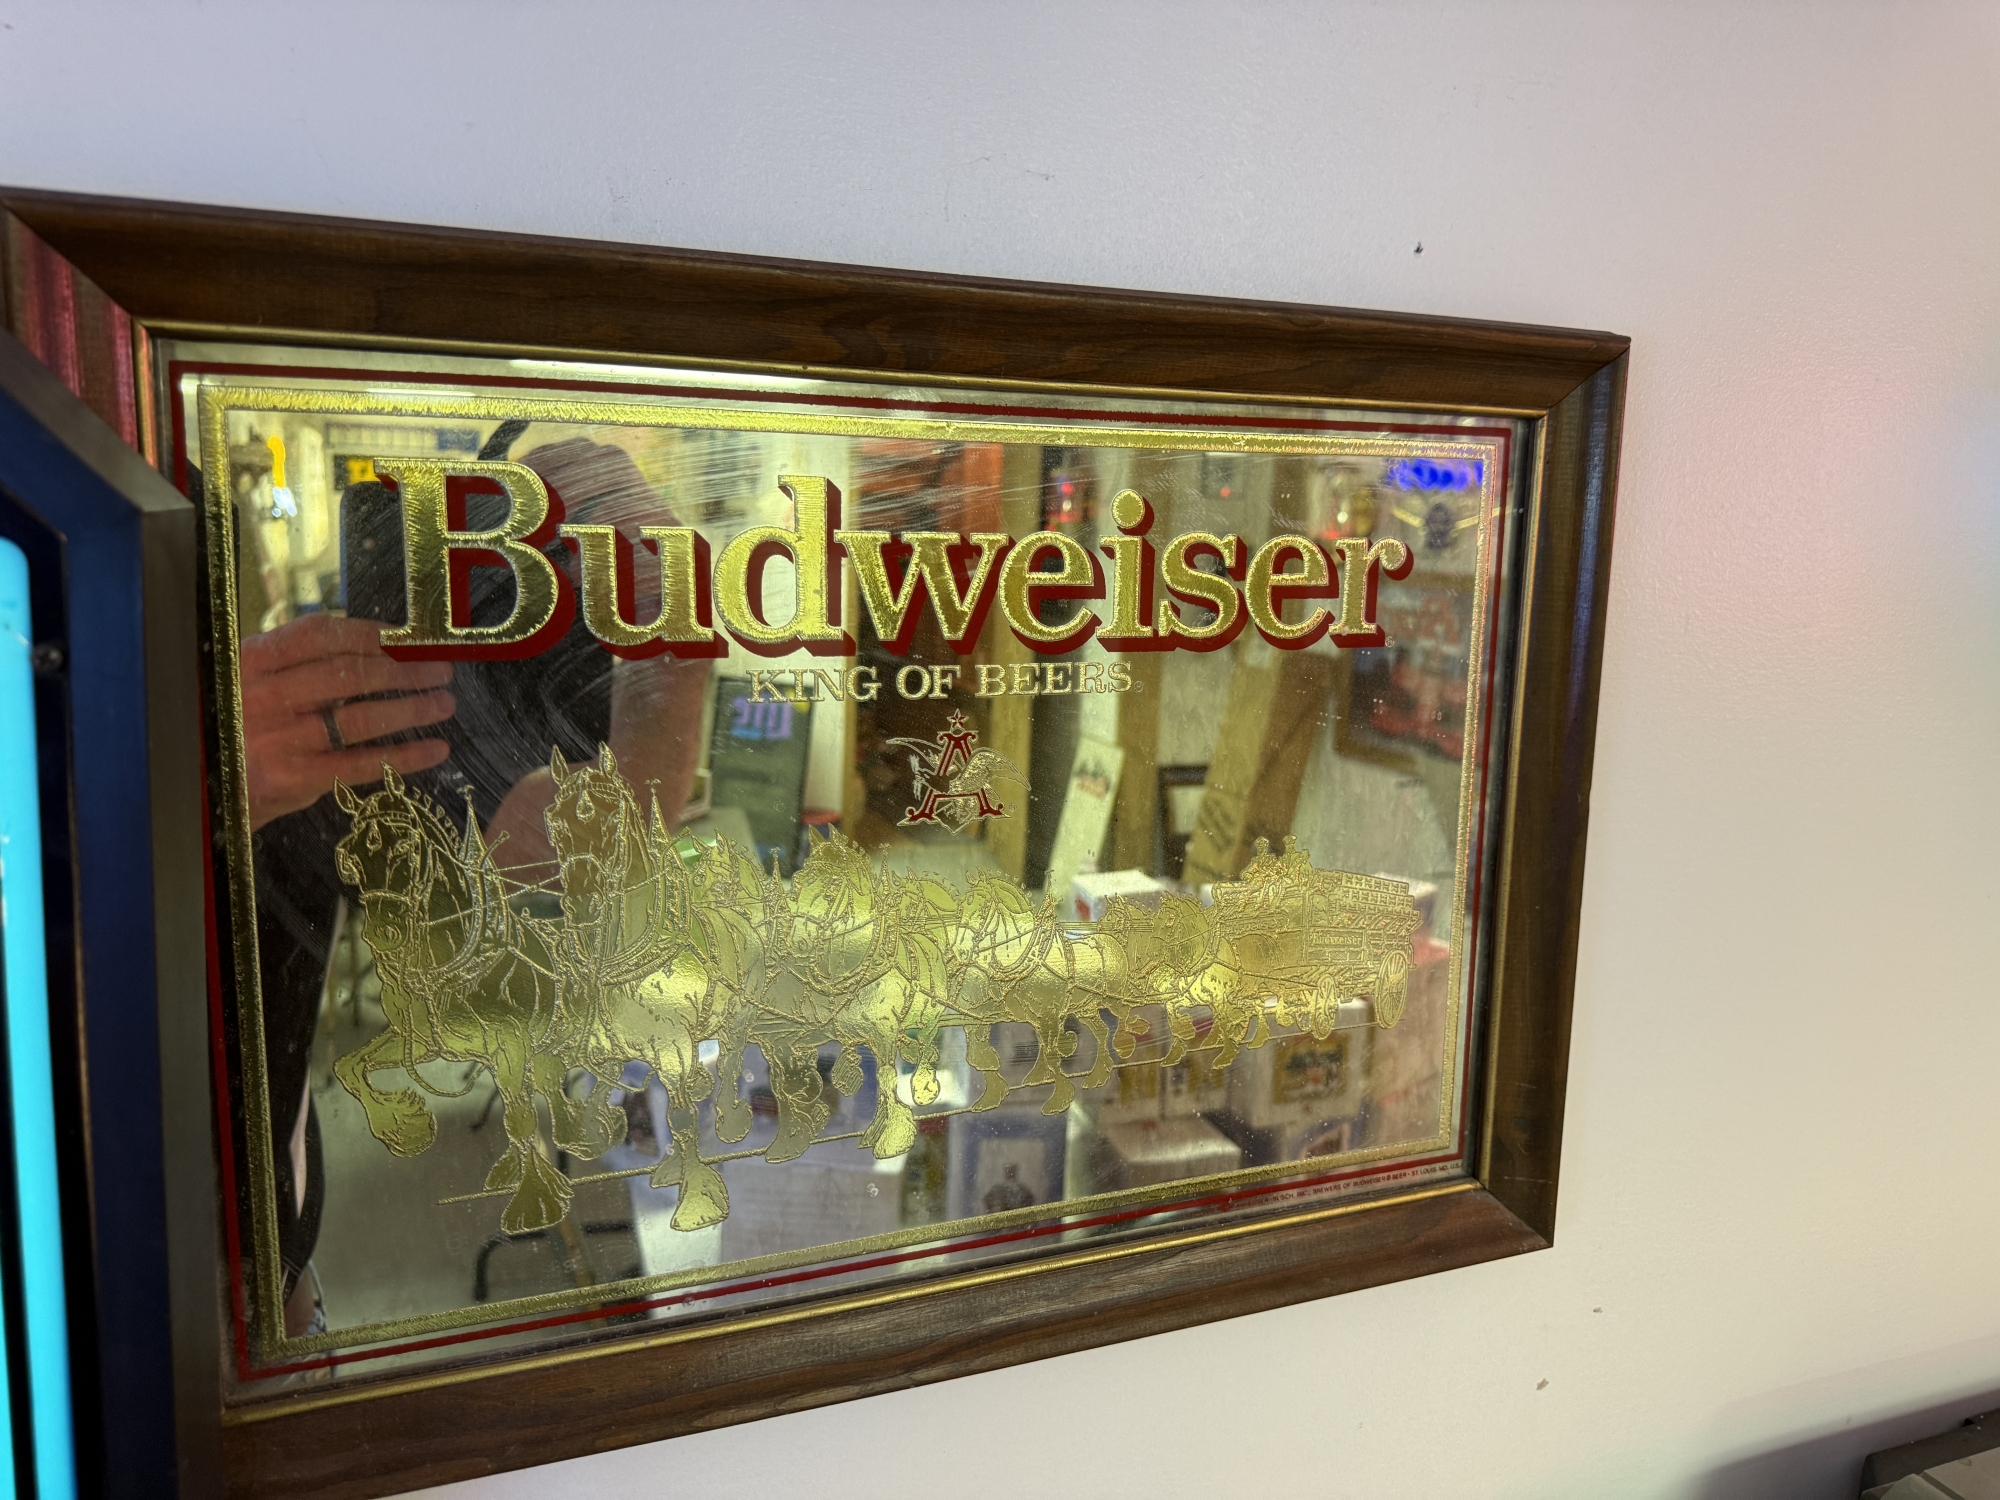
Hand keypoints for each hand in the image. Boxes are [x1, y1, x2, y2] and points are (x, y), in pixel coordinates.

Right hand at [239, 613, 455, 829]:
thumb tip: (372, 652)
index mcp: (251, 662)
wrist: (199, 789)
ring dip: (411, 709)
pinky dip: (404, 757)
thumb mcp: (247, 683)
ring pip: (360, 718)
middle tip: (442, 670)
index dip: (372, 633)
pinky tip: (435, 750)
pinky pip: (361, 764)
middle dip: (404, 670)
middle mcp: (264, 697)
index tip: (410, 636)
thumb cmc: (235, 727)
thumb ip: (295, 666)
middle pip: (349, 675)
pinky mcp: (294, 779)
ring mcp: (279, 739)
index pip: (320, 636)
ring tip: (444, 704)